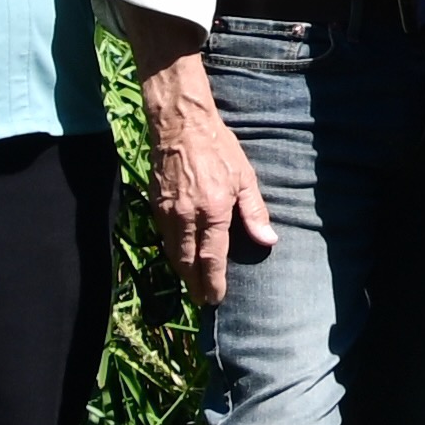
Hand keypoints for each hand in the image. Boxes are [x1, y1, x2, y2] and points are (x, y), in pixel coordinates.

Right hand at [142, 64, 273, 309]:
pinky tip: (181, 257)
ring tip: (193, 284)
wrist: (180, 125)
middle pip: (188, 262)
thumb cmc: (219, 148)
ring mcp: (167, 212)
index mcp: (212, 211)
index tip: (216, 299)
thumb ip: (254, 213)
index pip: (212, 258)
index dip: (214, 282)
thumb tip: (268, 241)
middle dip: (195, 284)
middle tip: (203, 300)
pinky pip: (164, 238)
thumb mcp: (245, 178)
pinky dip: (173, 252)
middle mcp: (186, 217)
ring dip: (183, 271)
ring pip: (173, 252)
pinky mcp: (155, 205)